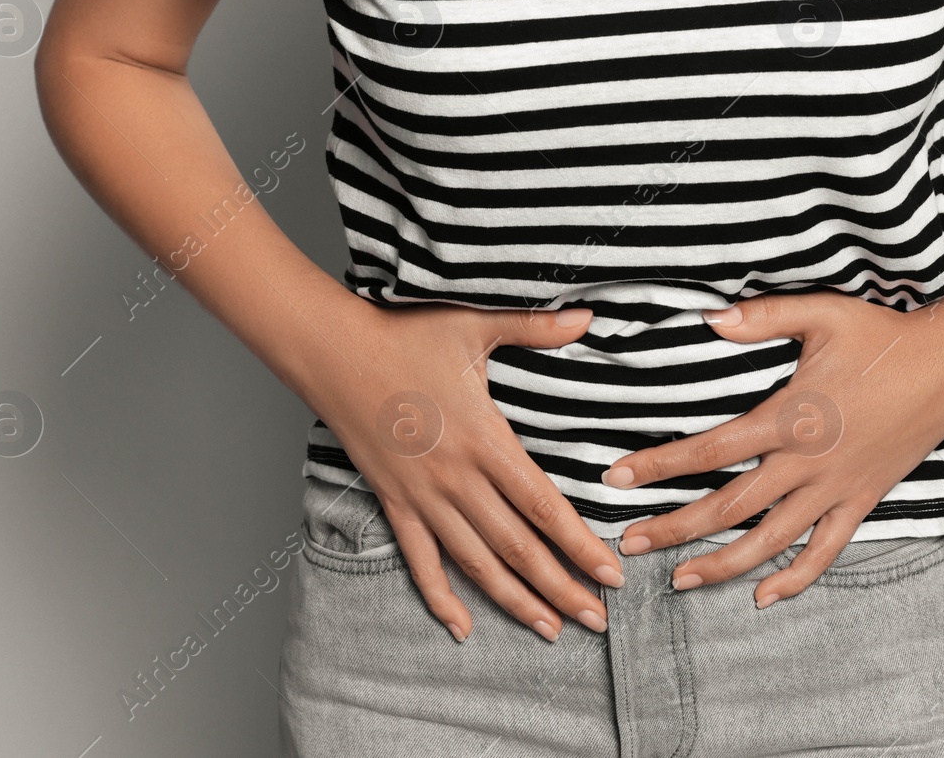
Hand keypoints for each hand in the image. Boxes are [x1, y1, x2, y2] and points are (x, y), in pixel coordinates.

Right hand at [301, 297, 623, 643]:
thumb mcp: (475, 326)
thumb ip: (536, 327)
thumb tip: (588, 314)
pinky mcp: (394, 502)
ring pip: (476, 564)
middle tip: (597, 621)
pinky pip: (420, 561)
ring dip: (515, 601)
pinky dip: (440, 597)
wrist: (332, 352)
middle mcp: (457, 480)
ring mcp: (423, 497)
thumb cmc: (404, 335)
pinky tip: (461, 626)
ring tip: (550, 629)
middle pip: (518, 549)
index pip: (544, 508)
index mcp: (486, 441)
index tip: (611, 575)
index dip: (580, 546)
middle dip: (561, 588)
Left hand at [599, 291, 943, 608]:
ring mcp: (835, 488)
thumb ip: (762, 318)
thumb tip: (710, 318)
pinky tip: (764, 596)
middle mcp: (807, 462)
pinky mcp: (861, 501)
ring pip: (771, 541)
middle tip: (630, 544)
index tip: (617, 478)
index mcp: (789, 417)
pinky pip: (825, 550)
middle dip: (675, 529)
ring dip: (723, 565)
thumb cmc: (885, 338)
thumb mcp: (820, 315)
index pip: (710, 450)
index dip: (659, 466)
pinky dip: (796, 579)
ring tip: (681, 581)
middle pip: (729, 507)